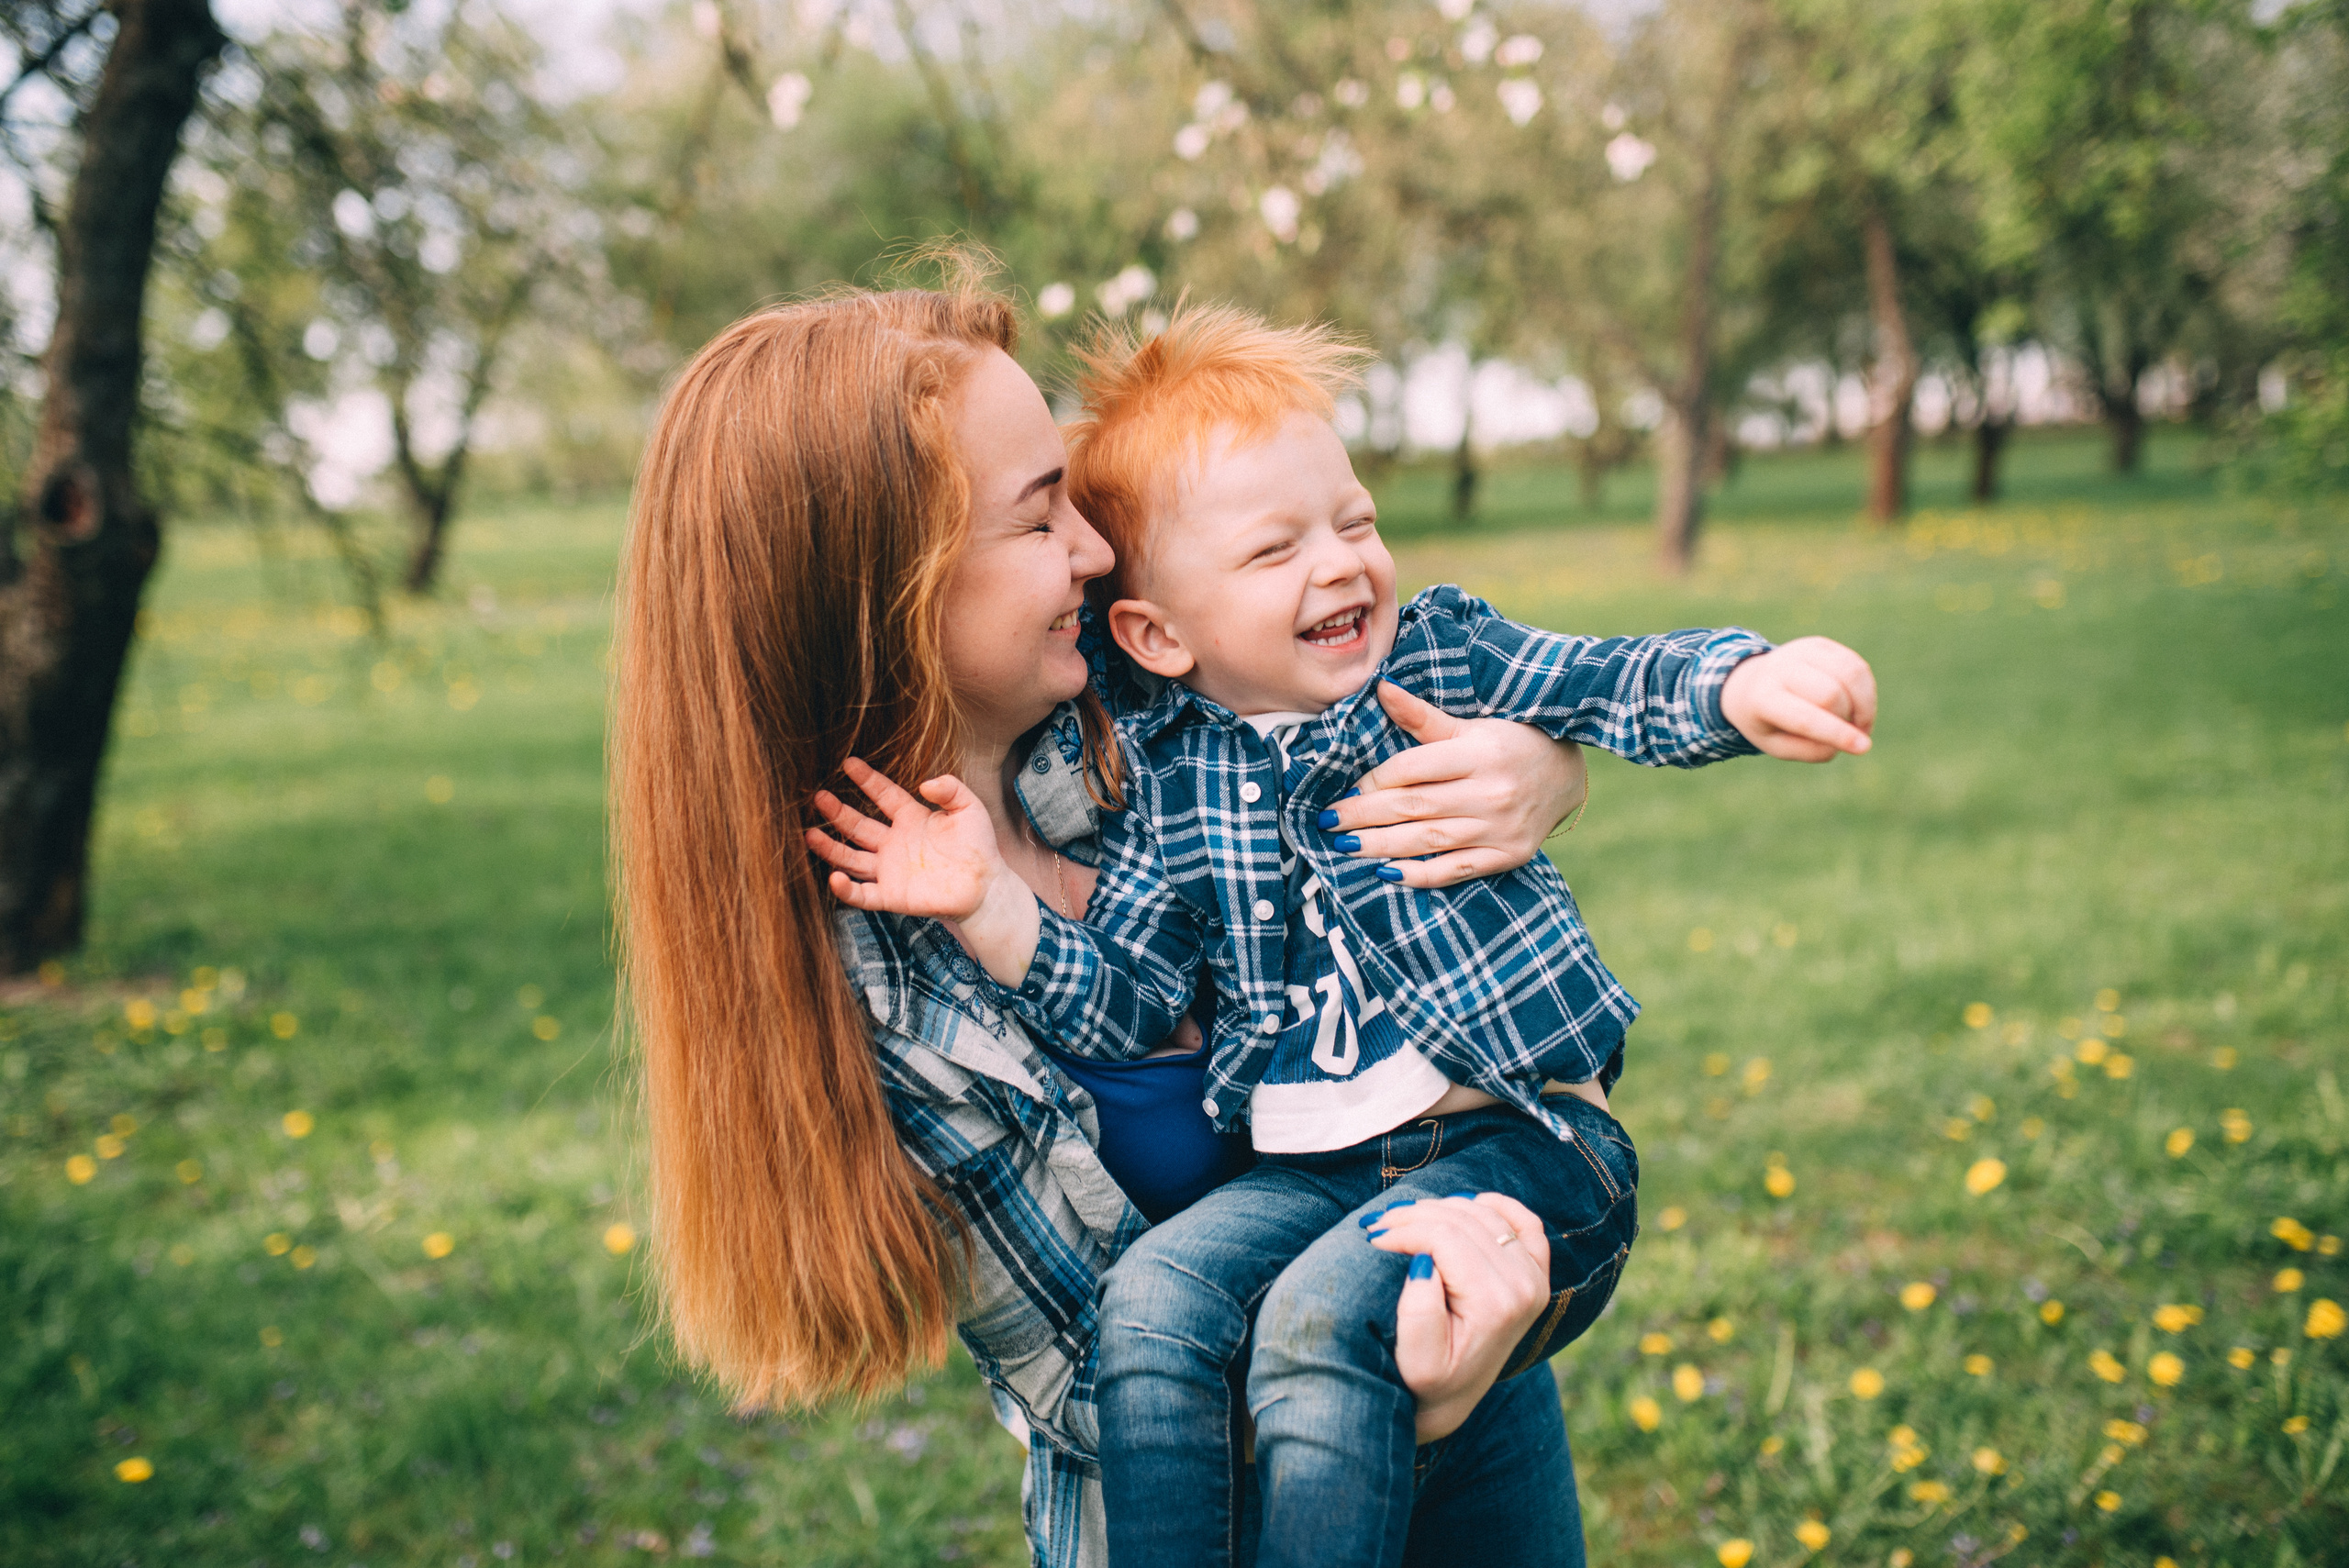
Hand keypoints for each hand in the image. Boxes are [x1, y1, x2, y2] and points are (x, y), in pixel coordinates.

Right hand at [807, 756, 1012, 920]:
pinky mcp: (891, 896)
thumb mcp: (969, 808)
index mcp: (911, 818)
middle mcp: (894, 843)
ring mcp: (890, 870)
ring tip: (809, 834)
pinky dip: (846, 888)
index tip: (848, 763)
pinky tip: (833, 877)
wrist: (986, 887)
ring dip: (830, 848)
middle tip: (818, 796)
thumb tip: (924, 783)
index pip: (883, 794)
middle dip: (837, 812)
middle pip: (858, 825)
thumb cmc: (979, 846)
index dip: (866, 779)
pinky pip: (862, 893)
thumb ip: (950, 789)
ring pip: (851, 858)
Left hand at [1321, 683, 1588, 889]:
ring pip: (1429, 839)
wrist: (1566, 776)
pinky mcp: (1507, 855)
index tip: (1346, 788)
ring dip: (1381, 845)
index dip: (1375, 780)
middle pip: (1414, 805)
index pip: (1413, 768)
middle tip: (1328, 820)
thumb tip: (1381, 688)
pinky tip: (1386, 872)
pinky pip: (1456, 869)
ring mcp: (1500, 828)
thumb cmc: (1511, 743)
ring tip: (1345, 845)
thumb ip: (1422, 716)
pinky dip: (1420, 874)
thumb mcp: (1471, 724)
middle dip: (1365, 814)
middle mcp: (1490, 792)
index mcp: (1479, 753)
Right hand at [1366, 1192, 1552, 1442]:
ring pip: (1484, 1213)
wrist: (1450, 1401)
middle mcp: (1524, 1286)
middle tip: (1378, 1226)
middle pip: (1463, 1219)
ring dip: (1440, 1208)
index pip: (1444, 1237)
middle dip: (1413, 1216)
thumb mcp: (1416, 1361)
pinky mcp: (1535, 1274)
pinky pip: (1526, 1223)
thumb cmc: (1425, 1383)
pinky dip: (1498, 1205)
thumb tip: (1424, 1261)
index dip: (1403, 1230)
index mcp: (1496, 1304)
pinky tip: (1468, 1204)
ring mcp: (1533, 1278)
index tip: (1371, 1238)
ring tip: (1403, 1222)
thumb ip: (1419, 1314)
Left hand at [1719, 637, 1877, 760]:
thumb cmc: (1768, 721)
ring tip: (1858, 722)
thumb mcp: (1776, 745)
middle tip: (1851, 734)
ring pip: (1851, 674)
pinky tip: (1857, 704)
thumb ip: (1811, 750)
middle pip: (1831, 694)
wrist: (1751, 684)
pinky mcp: (1820, 644)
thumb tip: (1849, 740)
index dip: (1837, 733)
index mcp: (1763, 698)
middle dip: (1848, 718)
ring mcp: (1801, 651)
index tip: (1864, 748)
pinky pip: (1856, 665)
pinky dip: (1866, 690)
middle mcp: (1780, 668)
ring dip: (1865, 704)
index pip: (1805, 717)